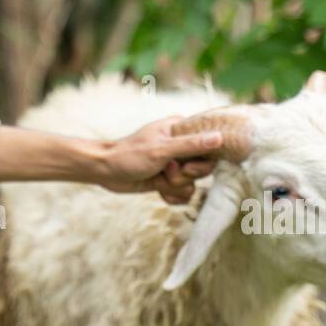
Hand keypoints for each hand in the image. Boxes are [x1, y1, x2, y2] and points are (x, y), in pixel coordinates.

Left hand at [97, 115, 223, 204]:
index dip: (202, 161)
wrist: (105, 171)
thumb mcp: (161, 150)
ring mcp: (175, 165)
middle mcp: (181, 147)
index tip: (186, 166)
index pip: (211, 145)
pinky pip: (183, 194)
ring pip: (192, 184)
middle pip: (203, 169)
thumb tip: (220, 137)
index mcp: (181, 130)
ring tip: (158, 179)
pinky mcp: (168, 180)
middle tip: (167, 171)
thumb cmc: (129, 155)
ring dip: (174, 187)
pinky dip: (170, 196)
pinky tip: (157, 190)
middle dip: (184, 176)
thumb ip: (191, 145)